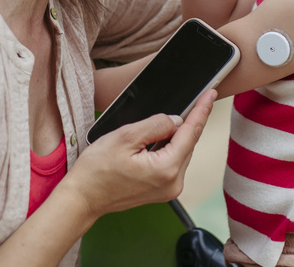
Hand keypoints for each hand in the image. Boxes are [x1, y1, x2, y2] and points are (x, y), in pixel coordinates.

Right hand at [60, 89, 216, 219]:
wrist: (83, 198)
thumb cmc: (97, 170)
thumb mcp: (125, 137)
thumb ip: (155, 125)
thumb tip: (176, 120)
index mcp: (166, 168)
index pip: (191, 133)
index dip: (202, 110)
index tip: (210, 94)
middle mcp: (173, 182)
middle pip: (188, 143)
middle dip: (189, 122)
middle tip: (195, 100)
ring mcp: (169, 190)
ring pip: (181, 152)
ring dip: (177, 135)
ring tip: (167, 122)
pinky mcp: (162, 191)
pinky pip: (173, 162)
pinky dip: (170, 148)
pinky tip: (161, 139)